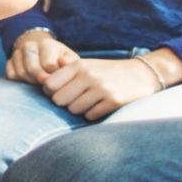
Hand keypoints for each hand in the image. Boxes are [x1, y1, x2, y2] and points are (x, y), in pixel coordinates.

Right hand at [5, 30, 79, 83]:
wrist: (40, 48)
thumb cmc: (58, 56)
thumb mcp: (68, 57)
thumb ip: (69, 61)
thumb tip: (62, 63)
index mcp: (46, 44)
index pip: (48, 64)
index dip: (54, 75)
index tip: (59, 79)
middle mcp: (29, 45)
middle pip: (32, 68)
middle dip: (41, 80)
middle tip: (49, 85)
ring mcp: (17, 52)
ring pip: (21, 72)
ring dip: (31, 81)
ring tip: (40, 82)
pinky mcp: (9, 61)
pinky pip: (11, 74)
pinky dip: (19, 81)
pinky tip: (29, 80)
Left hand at [41, 58, 162, 120]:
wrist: (141, 74)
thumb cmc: (107, 72)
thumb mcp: (86, 66)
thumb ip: (63, 72)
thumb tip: (39, 79)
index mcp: (78, 65)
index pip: (49, 84)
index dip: (50, 92)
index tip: (59, 92)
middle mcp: (88, 76)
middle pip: (58, 100)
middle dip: (64, 103)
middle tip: (74, 99)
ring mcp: (101, 88)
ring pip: (74, 110)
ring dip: (79, 110)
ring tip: (89, 102)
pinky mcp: (113, 101)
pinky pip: (90, 116)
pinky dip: (92, 114)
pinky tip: (100, 106)